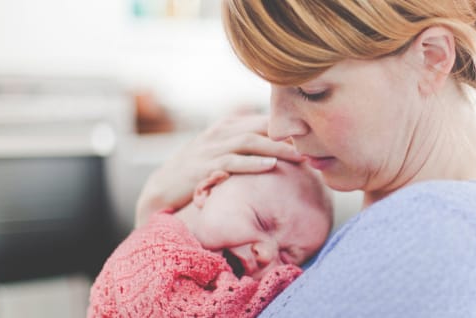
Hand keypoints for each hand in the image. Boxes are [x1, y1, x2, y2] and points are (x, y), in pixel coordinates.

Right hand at [135, 114, 302, 226]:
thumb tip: (282, 150)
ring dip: (276, 148)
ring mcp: (211, 149)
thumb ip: (248, 146)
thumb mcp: (222, 151)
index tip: (313, 136)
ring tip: (299, 156)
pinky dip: (252, 163)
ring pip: (249, 142)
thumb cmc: (198, 171)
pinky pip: (232, 162)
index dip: (289, 126)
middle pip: (261, 127)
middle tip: (314, 145)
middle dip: (288, 135)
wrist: (162, 188)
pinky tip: (270, 165)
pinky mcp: (204, 168)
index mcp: (228, 126)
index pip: (263, 120)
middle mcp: (220, 133)